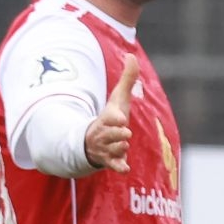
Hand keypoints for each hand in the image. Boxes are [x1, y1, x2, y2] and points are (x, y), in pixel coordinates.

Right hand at [83, 54, 138, 172]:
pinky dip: (119, 167)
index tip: (121, 118)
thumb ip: (127, 79)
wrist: (92, 141)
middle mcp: (105, 133)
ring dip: (120, 149)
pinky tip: (126, 169)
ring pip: (115, 149)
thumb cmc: (111, 117)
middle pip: (112, 135)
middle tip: (125, 133)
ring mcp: (106, 148)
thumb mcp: (118, 99)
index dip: (115, 118)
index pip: (110, 118)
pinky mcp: (109, 161)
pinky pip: (114, 165)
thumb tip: (131, 55)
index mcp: (107, 118)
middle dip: (118, 134)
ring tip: (123, 145)